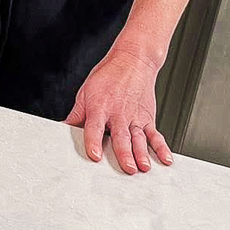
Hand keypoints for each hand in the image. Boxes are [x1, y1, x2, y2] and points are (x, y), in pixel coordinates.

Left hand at [65, 43, 172, 174]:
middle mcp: (118, 113)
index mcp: (99, 107)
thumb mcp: (86, 92)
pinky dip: (161, 147)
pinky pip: (155, 135)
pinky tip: (165, 159)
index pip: (94, 127)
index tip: (95, 155)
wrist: (132, 60)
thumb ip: (77, 114)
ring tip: (143, 167)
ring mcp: (134, 117)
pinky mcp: (147, 118)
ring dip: (141, 154)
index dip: (93, 141)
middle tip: (127, 168)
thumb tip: (63, 128)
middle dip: (124, 153)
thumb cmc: (108, 76)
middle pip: (120, 136)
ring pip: (138, 138)